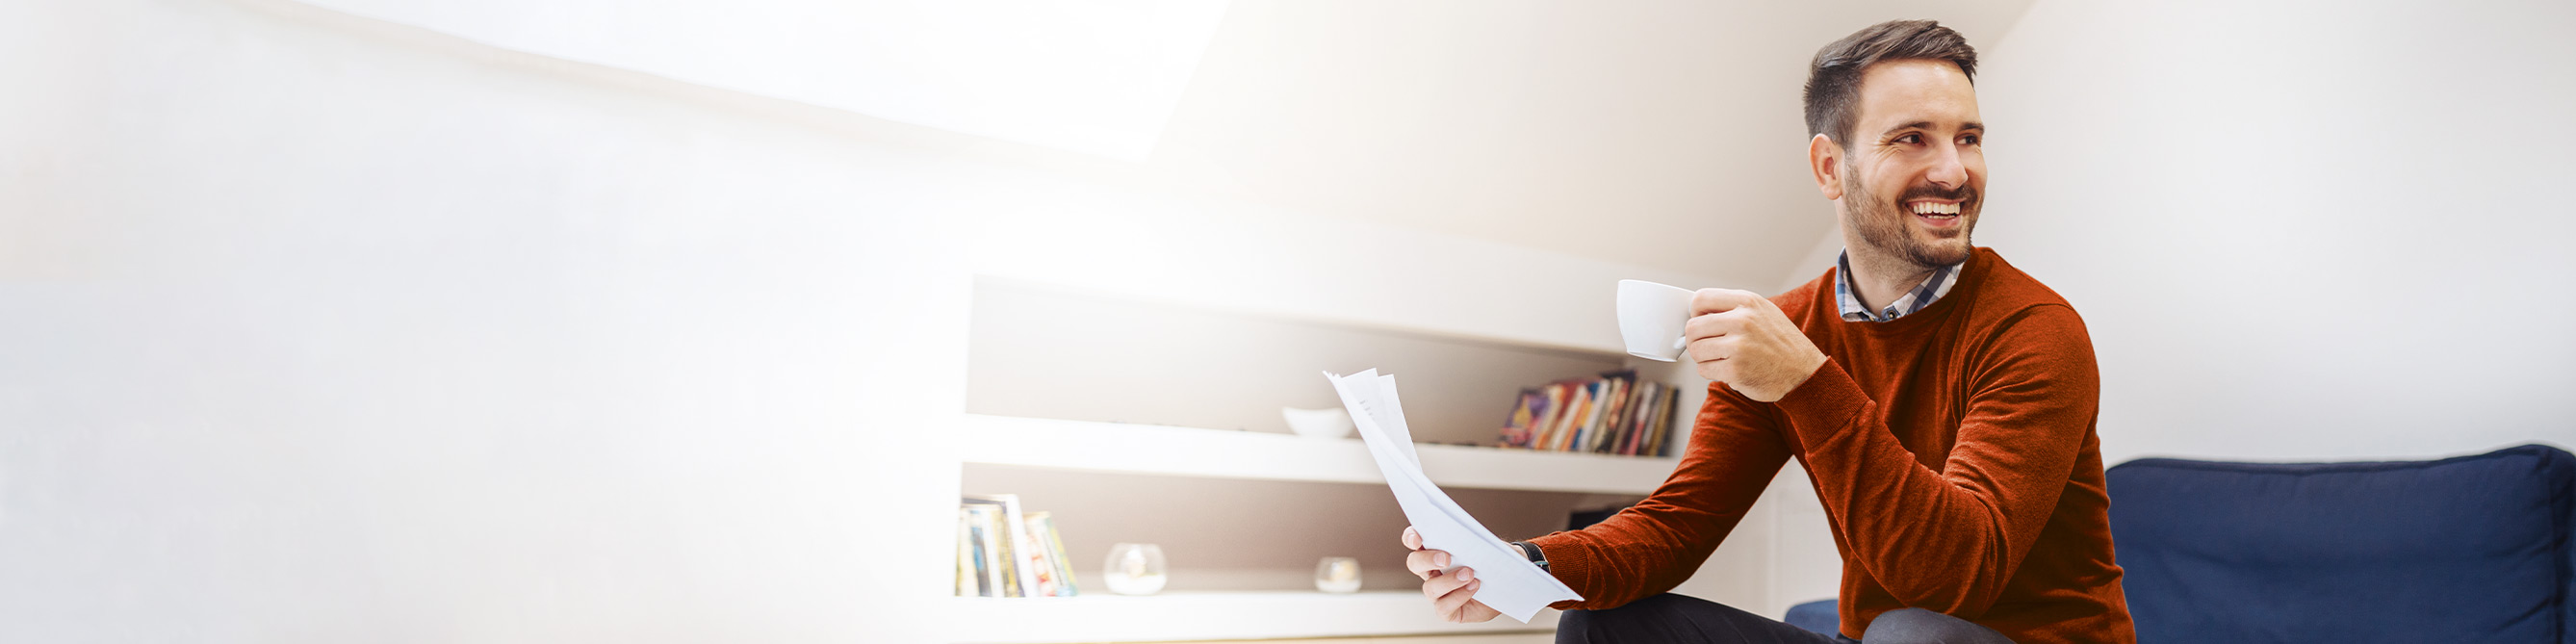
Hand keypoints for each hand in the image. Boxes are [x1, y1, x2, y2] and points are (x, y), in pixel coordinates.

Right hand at [1401, 526, 1498, 622]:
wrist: (1507, 585)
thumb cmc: (1493, 562)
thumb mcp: (1485, 545)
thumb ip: (1472, 539)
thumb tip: (1464, 536)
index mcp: (1435, 550)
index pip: (1414, 541)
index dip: (1410, 538)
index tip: (1417, 538)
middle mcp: (1431, 571)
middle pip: (1414, 563)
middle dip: (1427, 560)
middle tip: (1446, 558)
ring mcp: (1437, 593)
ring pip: (1430, 588)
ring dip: (1449, 580)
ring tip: (1470, 574)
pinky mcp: (1446, 611)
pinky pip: (1443, 606)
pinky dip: (1459, 596)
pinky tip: (1474, 587)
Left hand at [1685, 289, 1828, 401]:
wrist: (1804, 372)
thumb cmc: (1780, 342)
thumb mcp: (1763, 311)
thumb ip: (1733, 307)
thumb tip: (1696, 311)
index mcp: (1747, 301)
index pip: (1699, 299)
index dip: (1694, 313)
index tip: (1702, 323)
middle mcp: (1743, 320)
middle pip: (1692, 327)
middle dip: (1695, 339)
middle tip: (1708, 346)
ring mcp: (1739, 346)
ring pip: (1695, 350)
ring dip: (1703, 358)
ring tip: (1720, 358)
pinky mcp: (1735, 370)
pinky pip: (1703, 370)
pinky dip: (1711, 372)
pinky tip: (1727, 370)